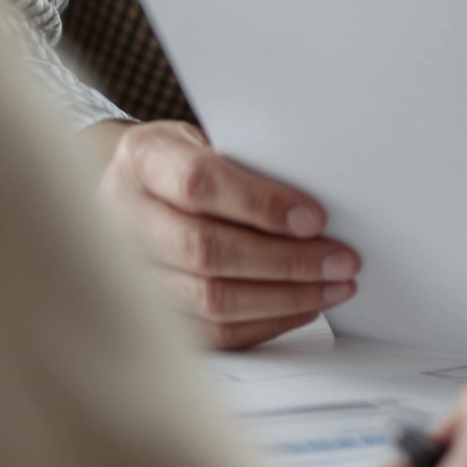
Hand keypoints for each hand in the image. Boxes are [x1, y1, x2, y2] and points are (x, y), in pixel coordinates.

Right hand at [96, 119, 359, 350]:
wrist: (134, 190)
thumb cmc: (185, 160)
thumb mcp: (209, 135)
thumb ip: (249, 161)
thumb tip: (315, 203)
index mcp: (143, 161)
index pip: (198, 184)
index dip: (260, 203)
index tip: (315, 218)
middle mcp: (126, 219)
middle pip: (206, 250)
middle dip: (286, 260)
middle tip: (341, 260)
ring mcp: (132, 273)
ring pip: (212, 299)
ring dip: (285, 297)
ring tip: (334, 286)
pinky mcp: (153, 314)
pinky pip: (213, 332)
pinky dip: (267, 322)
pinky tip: (304, 306)